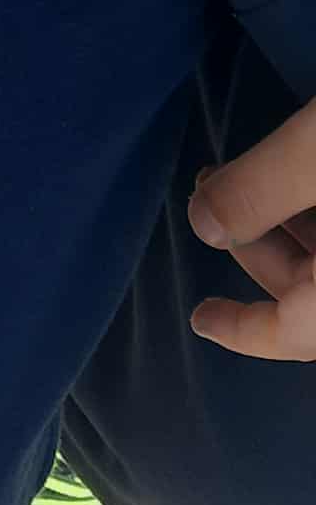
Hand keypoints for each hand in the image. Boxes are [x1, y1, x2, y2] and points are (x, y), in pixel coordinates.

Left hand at [187, 101, 315, 358]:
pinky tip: (293, 176)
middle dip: (253, 243)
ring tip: (235, 173)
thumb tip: (202, 223)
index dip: (246, 330)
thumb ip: (262, 189)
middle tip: (207, 187)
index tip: (200, 318)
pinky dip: (312, 210)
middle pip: (310, 290)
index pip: (298, 332)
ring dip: (284, 221)